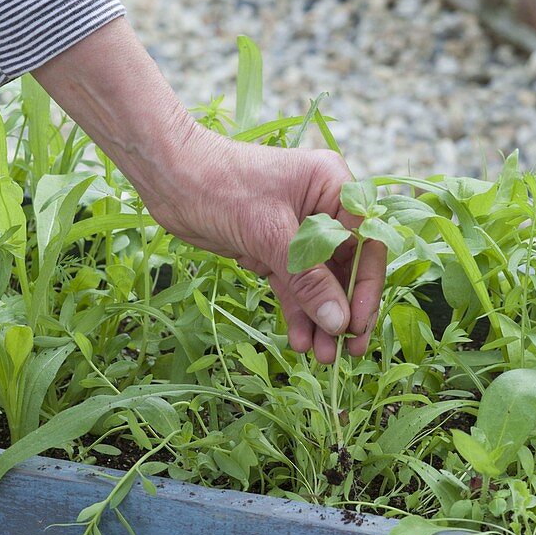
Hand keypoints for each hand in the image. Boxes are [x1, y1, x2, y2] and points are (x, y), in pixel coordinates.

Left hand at [145, 128, 383, 362]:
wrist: (169, 178)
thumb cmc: (221, 186)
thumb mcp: (269, 233)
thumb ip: (307, 279)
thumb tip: (339, 321)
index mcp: (332, 187)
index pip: (365, 242)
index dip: (366, 287)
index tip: (358, 324)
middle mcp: (321, 208)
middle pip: (345, 267)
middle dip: (343, 310)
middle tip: (346, 351)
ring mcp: (296, 231)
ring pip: (318, 282)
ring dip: (320, 318)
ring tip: (321, 356)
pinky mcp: (271, 249)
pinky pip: (292, 285)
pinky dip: (296, 311)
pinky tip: (299, 340)